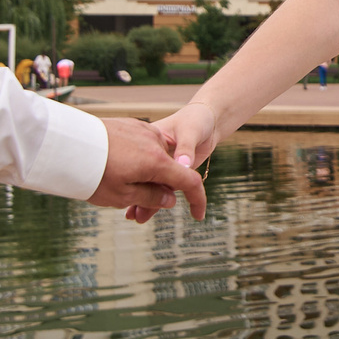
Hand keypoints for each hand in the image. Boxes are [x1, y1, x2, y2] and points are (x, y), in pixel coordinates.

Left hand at [90, 116, 205, 221]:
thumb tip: (170, 199)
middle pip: (169, 170)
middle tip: (137, 212)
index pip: (189, 181)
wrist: (67, 143)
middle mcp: (155, 142)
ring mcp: (142, 130)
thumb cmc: (92, 173)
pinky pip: (143, 146)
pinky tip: (118, 170)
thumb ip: (151, 198)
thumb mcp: (122, 196)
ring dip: (148, 176)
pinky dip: (138, 161)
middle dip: (160, 192)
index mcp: (157, 162)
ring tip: (121, 193)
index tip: (198, 215)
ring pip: (156, 158)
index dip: (197, 199)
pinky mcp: (130, 125)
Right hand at [120, 104, 219, 222]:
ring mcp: (159, 164)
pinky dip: (153, 200)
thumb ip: (186, 147)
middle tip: (131, 212)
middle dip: (139, 194)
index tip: (137, 193)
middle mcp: (153, 153)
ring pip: (151, 185)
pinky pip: (159, 188)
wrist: (207, 120)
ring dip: (144, 201)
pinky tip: (142, 212)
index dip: (144, 176)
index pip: (149, 160)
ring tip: (134, 217)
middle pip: (146, 176)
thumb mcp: (190, 130)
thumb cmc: (197, 120)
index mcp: (153, 139)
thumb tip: (184, 165)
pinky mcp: (167, 172)